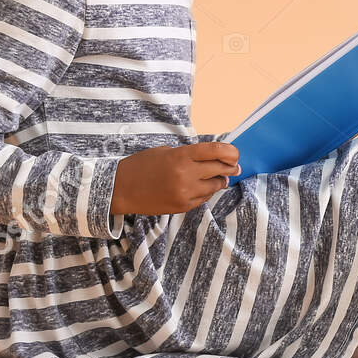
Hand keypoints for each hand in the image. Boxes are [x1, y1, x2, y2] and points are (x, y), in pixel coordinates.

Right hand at [111, 142, 240, 215]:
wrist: (122, 188)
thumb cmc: (143, 165)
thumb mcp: (167, 152)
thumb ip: (190, 154)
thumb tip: (214, 157)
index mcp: (181, 156)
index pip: (216, 150)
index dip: (231, 151)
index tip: (235, 153)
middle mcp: (186, 174)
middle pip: (221, 169)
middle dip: (230, 167)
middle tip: (235, 166)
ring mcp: (185, 193)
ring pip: (215, 186)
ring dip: (220, 180)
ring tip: (220, 177)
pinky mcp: (183, 206)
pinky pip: (204, 198)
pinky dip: (206, 191)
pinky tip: (201, 187)